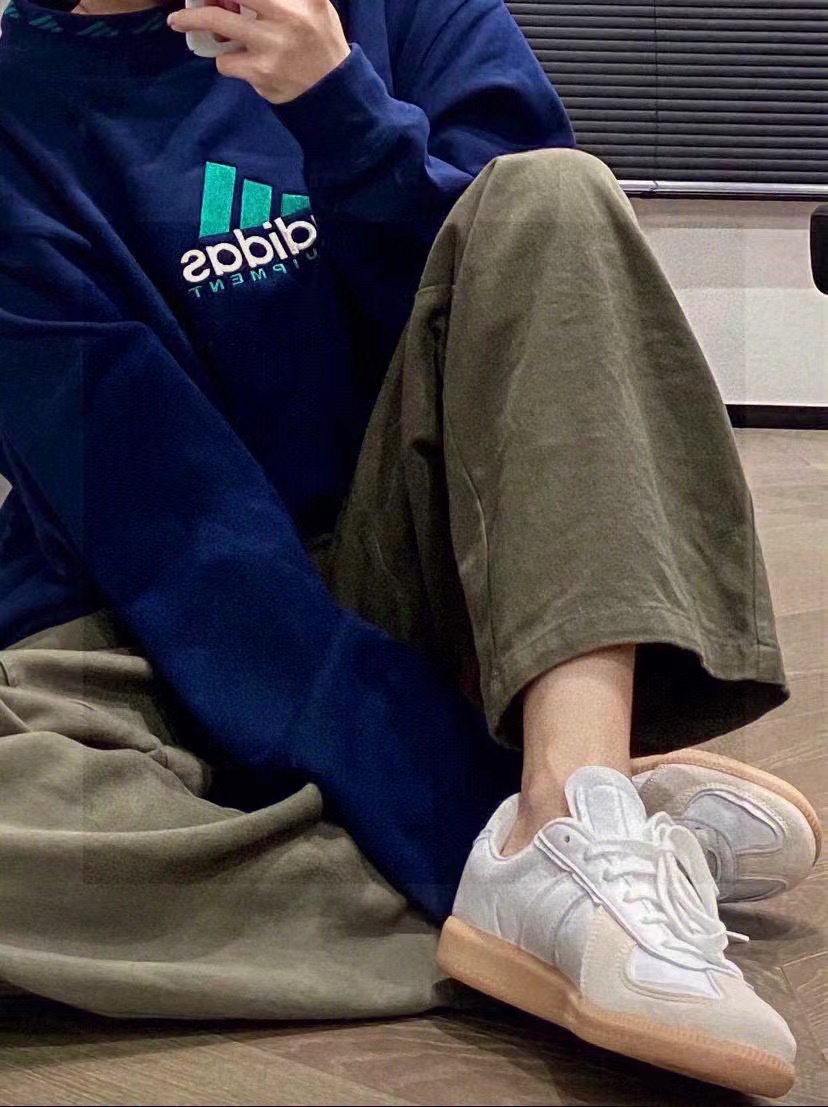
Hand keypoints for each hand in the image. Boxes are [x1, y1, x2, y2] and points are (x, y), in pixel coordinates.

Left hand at [167, 0, 350, 104]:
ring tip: (199, 29)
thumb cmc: (321, 40)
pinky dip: (228, 61)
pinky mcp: (261, 76)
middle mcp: (281, 22)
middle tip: (176, 15)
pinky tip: (243, 62)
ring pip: (218, 30)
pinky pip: (226, 63)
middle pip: (223, 8)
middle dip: (195, 10)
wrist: (334, 89)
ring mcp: (269, 50)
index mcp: (292, 4)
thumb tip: (243, 0)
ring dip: (202, 28)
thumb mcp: (316, 4)